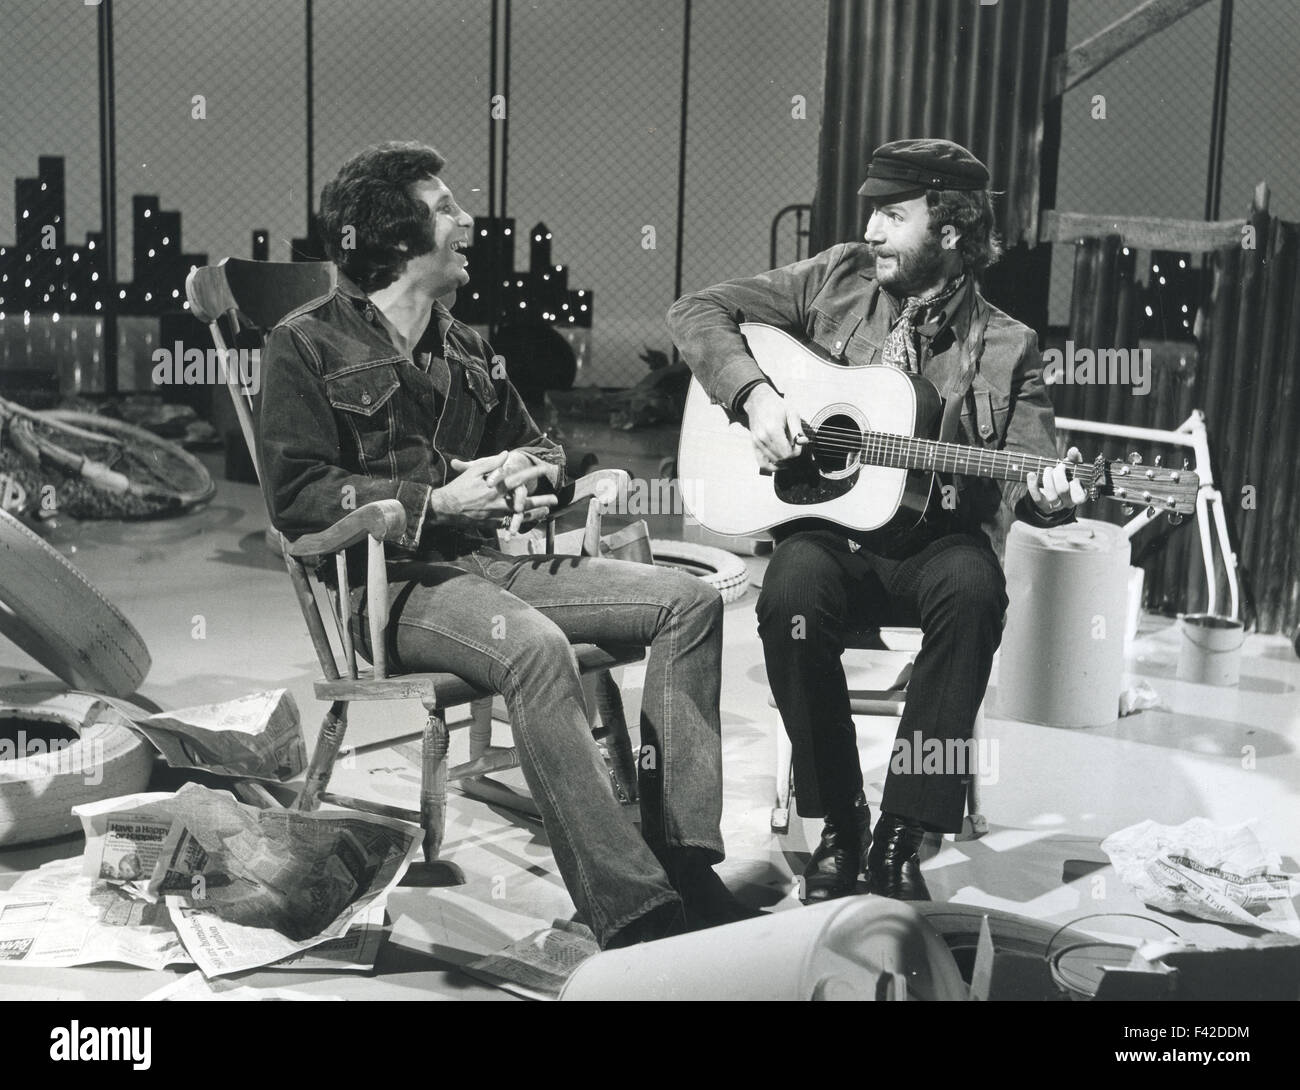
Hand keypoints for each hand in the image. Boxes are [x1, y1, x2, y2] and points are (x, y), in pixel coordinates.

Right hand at [431, 451, 556, 529]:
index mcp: (495, 487)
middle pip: (524, 502)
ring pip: (520, 515)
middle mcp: (498, 502)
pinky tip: (529, 521)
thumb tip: (506, 454)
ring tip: (547, 512)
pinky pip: (509, 524)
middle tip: (555, 499)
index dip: (532, 474)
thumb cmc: (458, 487)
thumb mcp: (473, 471)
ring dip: (535, 514)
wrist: (446, 508)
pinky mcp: (492, 524)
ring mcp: (496, 515)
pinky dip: (520, 523)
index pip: (518, 479)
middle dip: (541, 500)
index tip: (545, 470)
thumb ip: (491, 463)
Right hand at [743, 383, 808, 471]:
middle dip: (792, 455)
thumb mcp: (791, 412)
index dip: (797, 452)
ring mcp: (757, 442)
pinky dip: (772, 466)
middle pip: (781, 459)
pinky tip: (780, 462)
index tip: (799, 443)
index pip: (787, 453)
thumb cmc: (777, 406)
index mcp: (773, 429)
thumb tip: (803, 442)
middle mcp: (763, 438)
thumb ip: (798, 429)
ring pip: (774, 462)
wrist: (759, 401)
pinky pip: (762, 463)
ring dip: (784, 460)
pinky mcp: (754, 445)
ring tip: (789, 449)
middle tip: (795, 445)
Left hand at [1027, 446, 1085, 515]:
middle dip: (1059, 475)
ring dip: (1047, 479)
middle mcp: (1068, 503)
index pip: (1080, 496)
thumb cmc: (1067, 475)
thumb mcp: (1072, 467)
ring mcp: (1055, 506)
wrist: (1053, 487)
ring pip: (1051, 496)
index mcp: (1079, 495)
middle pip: (1063, 491)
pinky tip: (1032, 474)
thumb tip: (1073, 450)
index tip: (1072, 474)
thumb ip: (1074, 459)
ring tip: (1048, 469)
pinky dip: (1033, 485)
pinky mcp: (1043, 505)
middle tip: (1059, 466)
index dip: (1075, 485)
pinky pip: (1037, 498)